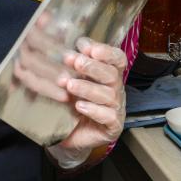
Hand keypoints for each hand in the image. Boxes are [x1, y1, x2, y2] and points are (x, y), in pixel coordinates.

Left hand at [47, 37, 126, 166]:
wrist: (69, 133)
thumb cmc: (71, 103)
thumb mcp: (70, 80)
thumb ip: (71, 65)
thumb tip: (63, 48)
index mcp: (109, 74)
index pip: (116, 58)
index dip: (105, 51)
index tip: (85, 47)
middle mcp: (115, 89)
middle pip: (112, 74)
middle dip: (92, 67)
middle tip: (75, 62)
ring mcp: (116, 108)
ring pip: (109, 94)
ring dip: (88, 88)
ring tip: (69, 85)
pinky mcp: (113, 126)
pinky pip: (108, 116)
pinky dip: (94, 109)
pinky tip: (79, 105)